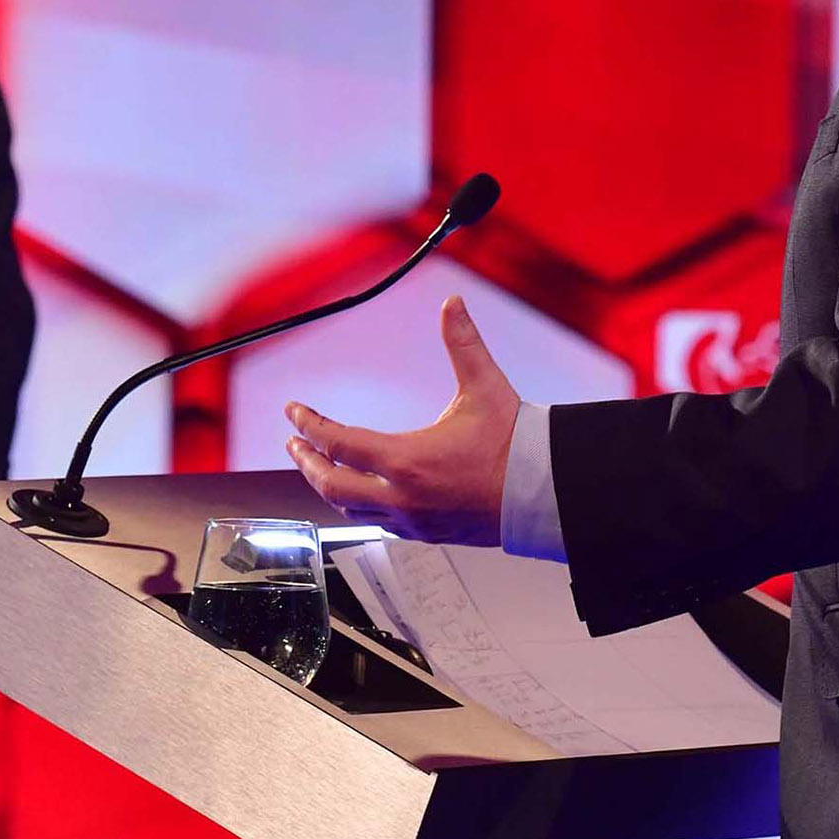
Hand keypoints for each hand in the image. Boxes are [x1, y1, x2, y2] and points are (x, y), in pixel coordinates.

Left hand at [284, 295, 519, 545]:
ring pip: (351, 510)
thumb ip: (463, 343)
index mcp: (406, 460)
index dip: (309, 425)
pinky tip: (362, 494)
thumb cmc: (516, 446)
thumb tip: (453, 305)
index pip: (338, 444)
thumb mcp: (484, 387)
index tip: (294, 412)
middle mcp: (402, 497)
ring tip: (320, 468)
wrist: (544, 494)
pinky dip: (359, 506)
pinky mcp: (426, 534)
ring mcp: (412, 520)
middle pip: (331, 485)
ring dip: (329, 487)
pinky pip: (378, 523)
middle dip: (306, 462)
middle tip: (293, 444)